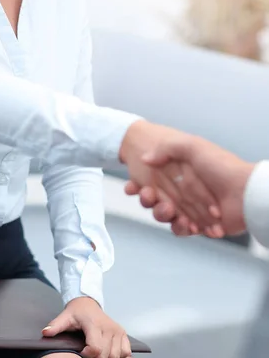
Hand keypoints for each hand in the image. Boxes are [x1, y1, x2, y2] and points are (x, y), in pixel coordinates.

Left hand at [42, 297, 130, 357]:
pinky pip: (126, 352)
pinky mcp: (123, 333)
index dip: (87, 355)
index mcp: (95, 324)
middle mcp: (109, 327)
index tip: (80, 352)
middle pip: (106, 355)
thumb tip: (45, 332)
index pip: (96, 349)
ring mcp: (117, 331)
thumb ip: (56, 325)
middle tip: (88, 354)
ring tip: (97, 353)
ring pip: (116, 355)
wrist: (88, 301)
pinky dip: (119, 356)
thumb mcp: (65, 316)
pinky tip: (109, 354)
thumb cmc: (77, 311)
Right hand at [119, 120, 221, 234]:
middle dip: (147, 200)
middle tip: (147, 197)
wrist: (246, 192)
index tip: (130, 186)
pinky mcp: (201, 225)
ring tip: (167, 210)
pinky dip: (180, 227)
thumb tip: (145, 159)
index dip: (139, 184)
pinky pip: (182, 229)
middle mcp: (185, 189)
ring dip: (161, 214)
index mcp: (181, 171)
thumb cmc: (221, 166)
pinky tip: (182, 223)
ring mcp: (192, 208)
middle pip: (156, 198)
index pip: (154, 179)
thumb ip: (167, 149)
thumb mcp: (192, 146)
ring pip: (166, 215)